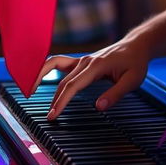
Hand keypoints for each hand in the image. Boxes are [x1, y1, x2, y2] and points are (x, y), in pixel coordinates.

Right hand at [31, 36, 149, 119]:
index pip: (73, 85)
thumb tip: (98, 107)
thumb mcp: (133, 80)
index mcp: (97, 66)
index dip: (61, 101)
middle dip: (54, 100)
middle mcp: (86, 61)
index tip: (53, 116)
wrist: (137, 46)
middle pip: (63, 81)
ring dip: (40, 77)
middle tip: (48, 119)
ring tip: (29, 92)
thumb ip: (116, 94)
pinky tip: (38, 79)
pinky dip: (46, 69)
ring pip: (55, 68)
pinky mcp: (81, 61)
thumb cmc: (136, 63)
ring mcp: (82, 59)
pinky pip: (59, 63)